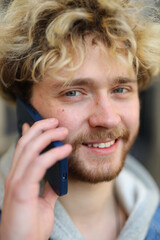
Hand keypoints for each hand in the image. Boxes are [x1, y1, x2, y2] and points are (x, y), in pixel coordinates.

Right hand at [0, 118, 71, 239]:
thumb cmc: (30, 227)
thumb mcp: (43, 204)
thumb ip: (49, 189)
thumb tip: (58, 178)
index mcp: (19, 178)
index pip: (23, 149)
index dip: (30, 133)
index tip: (40, 122)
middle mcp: (15, 176)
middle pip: (26, 143)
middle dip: (40, 128)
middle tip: (56, 121)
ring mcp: (16, 181)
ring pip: (30, 148)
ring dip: (47, 136)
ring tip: (63, 130)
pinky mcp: (22, 190)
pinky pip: (38, 164)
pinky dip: (53, 154)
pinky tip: (66, 150)